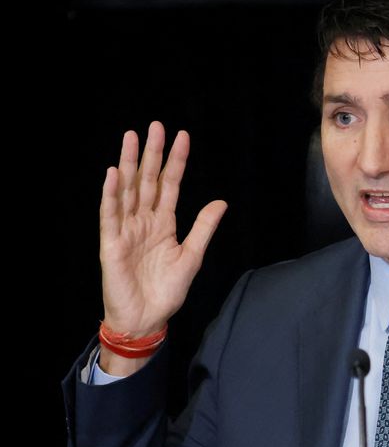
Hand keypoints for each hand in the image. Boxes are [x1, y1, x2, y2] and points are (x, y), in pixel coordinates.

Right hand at [99, 121, 226, 366]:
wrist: (147, 320)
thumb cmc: (167, 291)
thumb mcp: (192, 256)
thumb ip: (203, 228)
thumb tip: (221, 201)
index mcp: (164, 223)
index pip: (170, 184)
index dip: (177, 161)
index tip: (183, 136)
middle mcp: (144, 221)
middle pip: (148, 180)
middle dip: (152, 154)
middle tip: (155, 126)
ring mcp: (126, 230)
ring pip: (128, 190)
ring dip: (130, 164)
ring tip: (131, 138)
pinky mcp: (111, 243)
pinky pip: (110, 214)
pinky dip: (111, 194)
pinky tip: (113, 174)